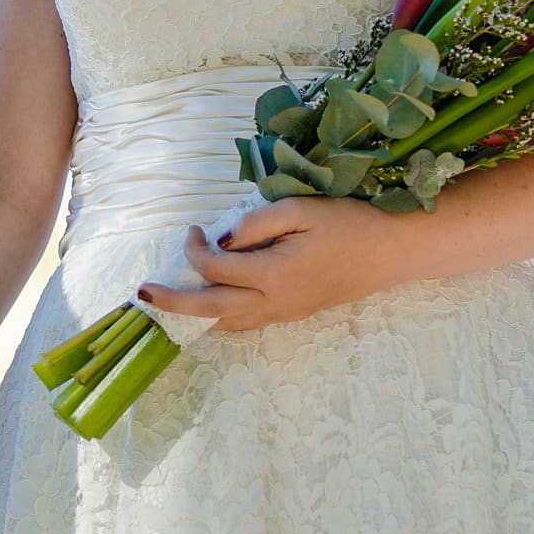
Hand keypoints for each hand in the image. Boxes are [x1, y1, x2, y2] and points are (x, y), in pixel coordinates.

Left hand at [134, 197, 405, 333]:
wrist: (392, 252)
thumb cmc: (349, 224)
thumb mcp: (302, 209)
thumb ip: (257, 223)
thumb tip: (223, 238)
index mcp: (272, 274)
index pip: (216, 268)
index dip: (195, 249)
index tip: (194, 228)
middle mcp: (273, 303)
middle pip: (210, 311)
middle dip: (172, 304)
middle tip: (142, 295)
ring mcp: (284, 314)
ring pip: (227, 324)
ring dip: (195, 314)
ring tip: (170, 301)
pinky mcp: (293, 315)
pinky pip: (247, 324)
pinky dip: (221, 317)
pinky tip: (212, 304)